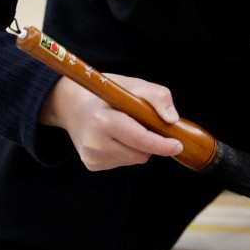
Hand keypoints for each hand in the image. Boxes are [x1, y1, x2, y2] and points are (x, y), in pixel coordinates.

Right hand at [40, 73, 183, 170]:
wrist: (71, 105)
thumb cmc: (106, 92)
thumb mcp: (133, 85)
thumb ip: (157, 96)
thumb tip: (172, 119)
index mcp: (104, 121)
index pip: (140, 140)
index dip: (162, 144)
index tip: (178, 145)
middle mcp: (94, 142)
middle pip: (140, 154)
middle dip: (151, 143)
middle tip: (145, 125)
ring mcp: (91, 156)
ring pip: (133, 160)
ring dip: (138, 147)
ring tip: (126, 128)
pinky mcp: (91, 164)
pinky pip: (122, 163)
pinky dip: (126, 152)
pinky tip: (115, 138)